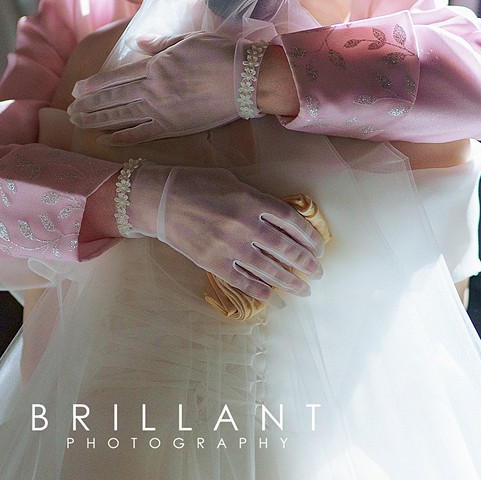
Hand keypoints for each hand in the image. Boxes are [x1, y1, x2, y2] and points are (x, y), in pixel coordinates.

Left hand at [69, 32, 245, 144]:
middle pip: (113, 99)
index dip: (94, 86)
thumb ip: (161, 44)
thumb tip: (141, 43)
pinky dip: (124, 138)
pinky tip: (107, 140)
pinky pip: (143, 135)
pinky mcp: (175, 127)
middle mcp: (153, 90)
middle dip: (89, 106)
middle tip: (70, 112)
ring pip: (122, 118)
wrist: (245, 79)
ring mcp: (162, 111)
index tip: (77, 90)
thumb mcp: (187, 40)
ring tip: (79, 124)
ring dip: (98, 121)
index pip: (116, 77)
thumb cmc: (219, 54)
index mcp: (155, 67)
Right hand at [125, 162, 323, 303]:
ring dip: (291, 282)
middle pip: (286, 248)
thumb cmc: (197, 184)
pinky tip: (274, 298)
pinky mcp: (213, 263)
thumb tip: (282, 218)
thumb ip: (257, 199)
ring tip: (304, 289)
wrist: (160, 199)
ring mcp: (229, 246)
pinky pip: (243, 281)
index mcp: (251, 200)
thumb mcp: (232, 181)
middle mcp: (245, 224)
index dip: (310, 237)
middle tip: (318, 272)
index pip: (292, 222)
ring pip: (269, 269)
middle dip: (306, 264)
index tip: (319, 248)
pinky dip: (261, 291)